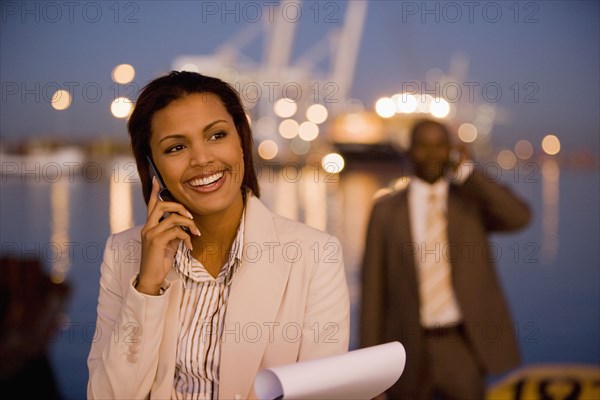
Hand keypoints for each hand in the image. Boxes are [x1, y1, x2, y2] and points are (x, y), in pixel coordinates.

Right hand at [137, 178, 199, 294]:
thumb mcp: (169, 243)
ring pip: (172, 218)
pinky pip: (176, 232)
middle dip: (179, 206)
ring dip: (188, 224)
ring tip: (196, 233)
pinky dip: (186, 237)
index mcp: (149, 226)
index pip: (151, 205)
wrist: (152, 278)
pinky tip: (189, 246)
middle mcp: (147, 227)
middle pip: (161, 205)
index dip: (154, 192)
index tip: (157, 180)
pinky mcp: (156, 242)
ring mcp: (150, 234)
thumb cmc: (160, 261)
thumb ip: (173, 232)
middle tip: (191, 216)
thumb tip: (185, 226)